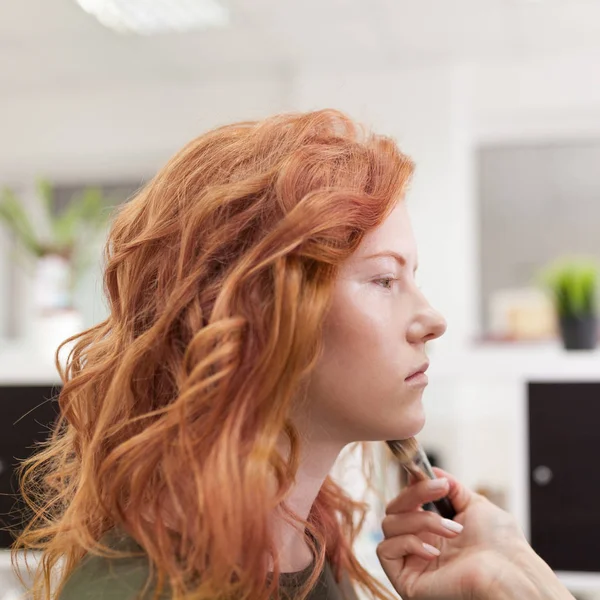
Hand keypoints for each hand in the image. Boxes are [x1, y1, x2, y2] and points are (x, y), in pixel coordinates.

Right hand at [376, 468, 573, 599]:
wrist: (511, 576)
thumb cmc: (502, 547)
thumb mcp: (476, 506)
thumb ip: (452, 488)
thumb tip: (432, 471)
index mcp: (434, 530)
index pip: (406, 501)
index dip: (413, 486)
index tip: (426, 475)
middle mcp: (420, 544)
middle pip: (393, 508)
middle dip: (415, 495)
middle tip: (440, 491)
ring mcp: (412, 562)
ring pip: (389, 524)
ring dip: (421, 520)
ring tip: (453, 530)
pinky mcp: (405, 580)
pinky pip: (386, 549)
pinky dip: (409, 543)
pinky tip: (434, 552)